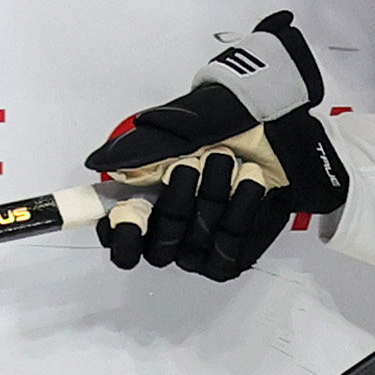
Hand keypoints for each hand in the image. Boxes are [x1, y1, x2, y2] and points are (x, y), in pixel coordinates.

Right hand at [87, 11, 350, 279]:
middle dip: (174, 206)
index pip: (121, 240)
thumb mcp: (176, 128)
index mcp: (143, 202)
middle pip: (158, 249)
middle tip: (188, 165)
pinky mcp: (234, 251)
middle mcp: (169, 231)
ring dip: (211, 198)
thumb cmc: (220, 125)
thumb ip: (136, 149)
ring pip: (195, 246)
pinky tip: (249, 181)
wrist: (273, 123)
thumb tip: (101, 163)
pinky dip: (240, 211)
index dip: (122, 234)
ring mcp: (201, 245)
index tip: (129, 214)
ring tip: (224, 159)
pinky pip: (229, 247)